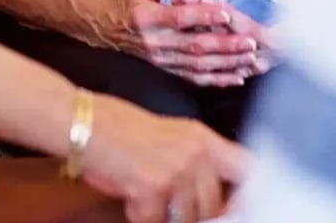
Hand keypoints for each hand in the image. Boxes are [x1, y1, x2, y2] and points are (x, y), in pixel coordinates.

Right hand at [84, 93, 248, 222]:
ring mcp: (175, 170)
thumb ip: (196, 162)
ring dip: (164, 216)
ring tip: (145, 194)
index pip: (247, 168)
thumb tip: (216, 198)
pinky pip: (155, 222)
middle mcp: (195, 152)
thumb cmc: (120, 126)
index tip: (242, 208)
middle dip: (194, 214)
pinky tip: (129, 195)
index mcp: (202, 137)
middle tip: (168, 203)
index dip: (249, 194)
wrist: (85, 122)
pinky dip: (140, 216)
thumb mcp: (169, 135)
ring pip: (186, 219)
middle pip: (214, 206)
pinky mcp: (153, 188)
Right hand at [89, 0, 260, 86]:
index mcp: (146, 17)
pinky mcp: (164, 70)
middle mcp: (154, 42)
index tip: (227, 13)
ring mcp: (159, 60)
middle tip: (250, 42)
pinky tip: (236, 77)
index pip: (179, 18)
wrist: (101, 26)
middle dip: (225, 45)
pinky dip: (217, 79)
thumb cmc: (125, 1)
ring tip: (249, 59)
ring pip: (198, 65)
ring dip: (226, 64)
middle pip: (194, 46)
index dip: (204, 16)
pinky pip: (193, 78)